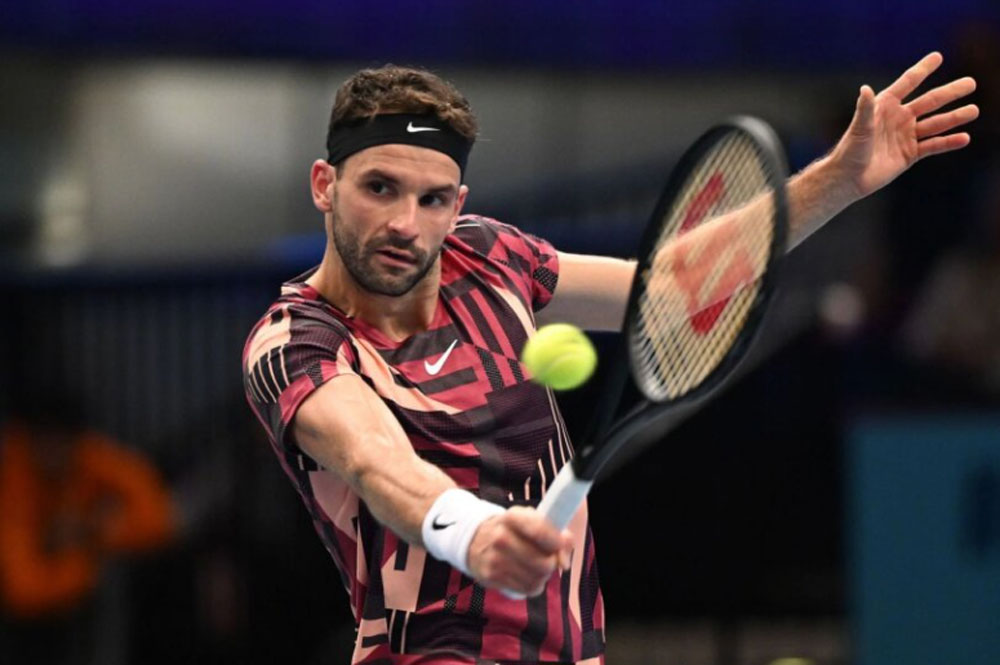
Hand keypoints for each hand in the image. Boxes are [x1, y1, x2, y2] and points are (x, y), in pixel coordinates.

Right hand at [466, 506, 572, 596]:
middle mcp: (501, 537)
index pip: (540, 532)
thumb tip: (565, 561)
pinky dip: (533, 586)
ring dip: (543, 577)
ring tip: (537, 568)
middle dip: (552, 564)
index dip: (557, 543)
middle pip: (544, 563)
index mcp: (512, 517)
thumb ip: (554, 533)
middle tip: (548, 559)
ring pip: (537, 579)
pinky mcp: (491, 577)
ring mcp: (495, 559)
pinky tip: (527, 576)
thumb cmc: (511, 530)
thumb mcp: (529, 520)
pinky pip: (526, 589)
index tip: (560, 546)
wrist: (474, 540)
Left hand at [829, 52, 978, 201]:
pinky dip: (948, 142)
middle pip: (930, 102)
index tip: (938, 56)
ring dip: (954, 117)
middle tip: (971, 83)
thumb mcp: (859, 128)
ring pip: (935, 124)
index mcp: (886, 106)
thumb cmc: (849, 151)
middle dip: (950, 92)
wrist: (848, 179)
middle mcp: (899, 118)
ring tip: (974, 110)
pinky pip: (933, 146)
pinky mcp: (909, 154)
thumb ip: (865, 109)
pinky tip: (964, 138)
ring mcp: (906, 136)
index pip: (908, 83)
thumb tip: (865, 88)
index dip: (922, 69)